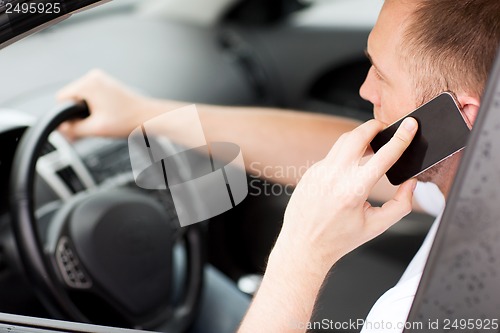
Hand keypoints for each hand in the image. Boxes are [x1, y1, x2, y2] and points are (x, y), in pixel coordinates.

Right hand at [56, 70, 152, 138]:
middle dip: (76, 114)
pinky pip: (91, 96)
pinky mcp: (107, 85)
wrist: (149, 117)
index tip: (75, 126)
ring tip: (99, 122)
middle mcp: (94, 77)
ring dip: (85, 112)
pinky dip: (93, 108)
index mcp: (88, 83)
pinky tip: (103, 118)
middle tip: (88, 128)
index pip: (61, 99)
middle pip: (71, 98)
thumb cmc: (128, 120)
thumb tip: (61, 128)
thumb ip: (73, 129)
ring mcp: (101, 80)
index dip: (66, 115)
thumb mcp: (96, 129)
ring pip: (81, 98)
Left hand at [275, 118, 418, 273]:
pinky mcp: (311, 172)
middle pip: (358, 135)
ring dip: (360, 137)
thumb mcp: (376, 226)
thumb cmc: (338, 239)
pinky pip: (332, 156)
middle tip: (387, 128)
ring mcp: (320, 171)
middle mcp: (335, 176)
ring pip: (343, 141)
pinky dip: (346, 156)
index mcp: (353, 191)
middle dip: (375, 126)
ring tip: (373, 145)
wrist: (303, 244)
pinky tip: (351, 168)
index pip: (384, 156)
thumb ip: (401, 205)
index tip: (410, 125)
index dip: (401, 138)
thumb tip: (411, 183)